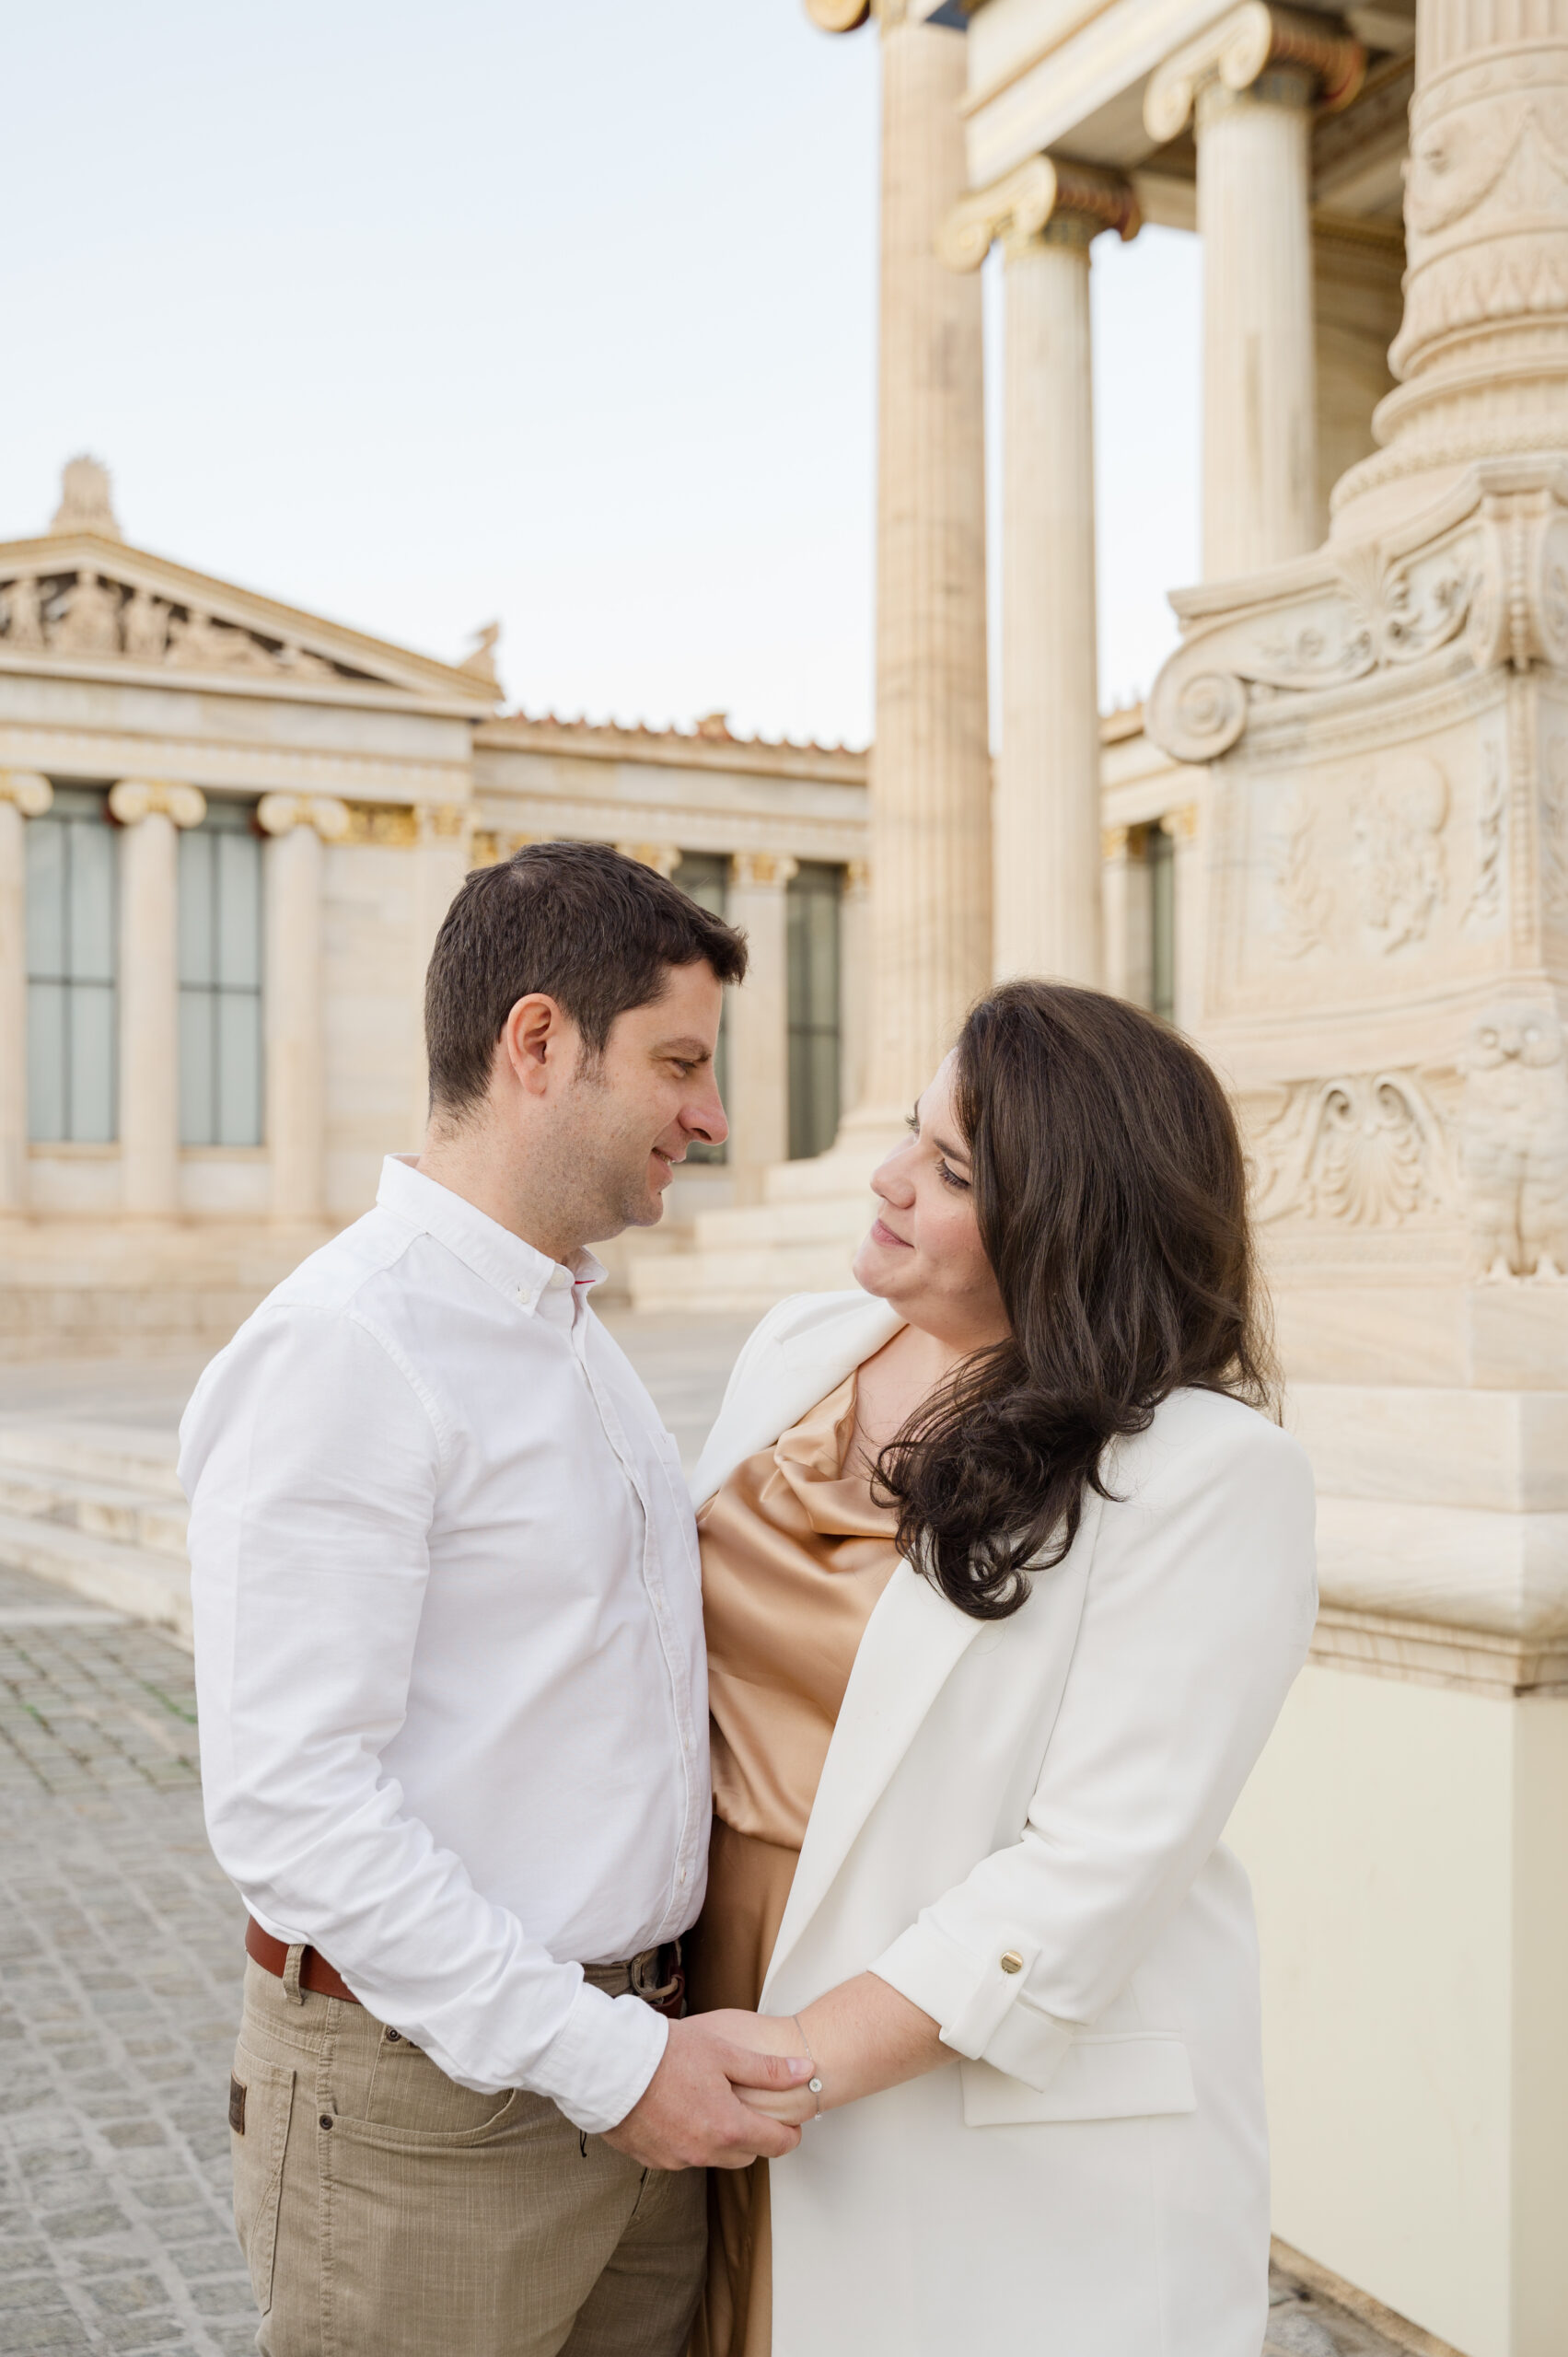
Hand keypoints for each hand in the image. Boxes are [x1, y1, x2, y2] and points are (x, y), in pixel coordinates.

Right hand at [601, 2014, 813, 2170]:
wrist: (609, 2066)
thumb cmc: (667, 2053)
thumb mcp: (724, 2052)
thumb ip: (767, 2069)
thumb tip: (806, 2072)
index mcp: (728, 2128)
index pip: (776, 2145)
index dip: (789, 2133)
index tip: (790, 2122)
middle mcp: (704, 2153)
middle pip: (746, 2154)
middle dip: (754, 2134)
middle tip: (749, 2105)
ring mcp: (676, 2160)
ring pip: (714, 2157)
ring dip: (721, 2138)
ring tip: (711, 2102)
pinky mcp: (652, 2160)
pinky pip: (684, 2156)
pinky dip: (690, 2139)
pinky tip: (681, 2110)